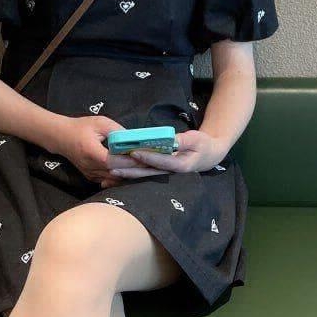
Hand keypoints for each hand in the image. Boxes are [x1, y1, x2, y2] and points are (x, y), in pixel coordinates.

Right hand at [54, 115, 140, 186]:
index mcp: (92, 152)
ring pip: (114, 179)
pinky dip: (120, 177)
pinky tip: (130, 171)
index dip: (131, 161)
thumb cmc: (81, 127)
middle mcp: (91, 167)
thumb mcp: (101, 123)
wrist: (61, 137)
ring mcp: (91, 174)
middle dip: (134, 169)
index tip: (146, 157)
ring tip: (143, 168)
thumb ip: (117, 131)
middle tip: (150, 164)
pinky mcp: (91, 177)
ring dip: (128, 174)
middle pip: (117, 173)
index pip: (115, 161)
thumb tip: (134, 139)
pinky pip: (109, 180)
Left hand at [107, 129, 227, 177]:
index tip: (133, 152)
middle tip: (112, 168)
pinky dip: (130, 174)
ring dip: (126, 176)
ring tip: (108, 175)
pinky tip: (114, 176)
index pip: (160, 161)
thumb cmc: (203, 145)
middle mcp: (170, 172)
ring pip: (142, 176)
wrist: (207, 156)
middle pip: (146, 173)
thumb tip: (172, 141)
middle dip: (129, 171)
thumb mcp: (197, 140)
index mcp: (180, 165)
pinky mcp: (159, 171)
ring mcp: (164, 173)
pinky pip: (143, 173)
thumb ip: (185, 141)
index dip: (147, 157)